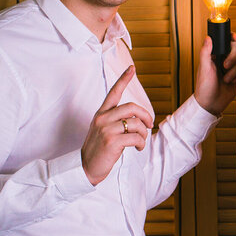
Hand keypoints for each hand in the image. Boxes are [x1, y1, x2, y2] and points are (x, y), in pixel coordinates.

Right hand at [80, 65, 154, 185]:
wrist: (85, 167)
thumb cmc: (99, 149)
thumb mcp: (104, 130)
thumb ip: (117, 121)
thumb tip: (139, 119)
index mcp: (101, 114)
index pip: (113, 92)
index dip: (123, 79)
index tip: (132, 68)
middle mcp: (103, 118)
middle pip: (132, 107)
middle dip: (146, 115)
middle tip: (150, 125)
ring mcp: (106, 129)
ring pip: (136, 123)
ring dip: (144, 134)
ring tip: (140, 142)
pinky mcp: (112, 141)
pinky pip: (136, 137)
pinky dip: (142, 143)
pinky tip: (138, 148)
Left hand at [194, 33, 235, 115]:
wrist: (212, 103)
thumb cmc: (204, 87)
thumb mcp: (204, 68)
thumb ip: (205, 52)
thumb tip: (208, 38)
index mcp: (214, 55)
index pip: (224, 41)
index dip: (231, 37)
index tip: (234, 37)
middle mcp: (223, 59)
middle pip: (235, 48)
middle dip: (232, 56)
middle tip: (225, 66)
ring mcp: (232, 67)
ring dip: (234, 69)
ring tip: (225, 79)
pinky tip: (231, 81)